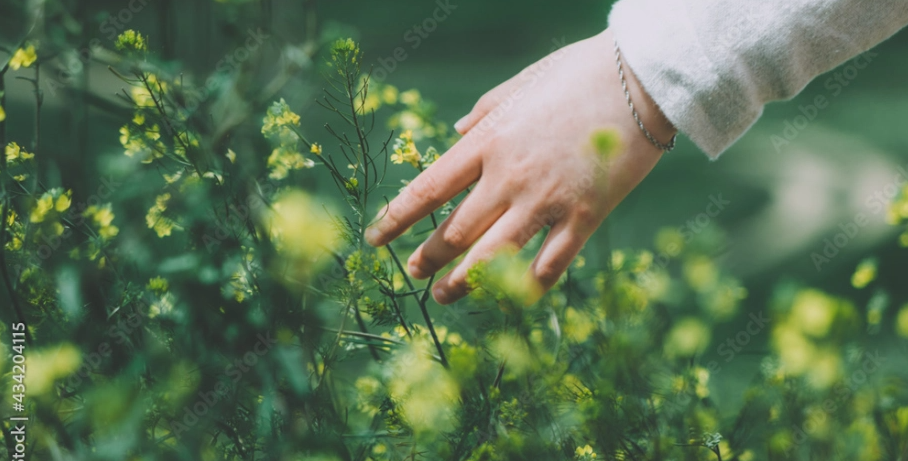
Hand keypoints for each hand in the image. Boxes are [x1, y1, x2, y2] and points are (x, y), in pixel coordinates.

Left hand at [365, 29, 675, 304]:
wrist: (642, 80)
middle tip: (413, 271)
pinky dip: (529, 285)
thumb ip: (483, 114)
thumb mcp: (519, 84)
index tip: (375, 239)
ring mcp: (546, 200)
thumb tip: (457, 135)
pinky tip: (515, 295)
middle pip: (455, 231)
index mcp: (487, 142)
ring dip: (464, 282)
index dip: (395, 219)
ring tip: (444, 296)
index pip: (427, 190)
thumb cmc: (578, 74)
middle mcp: (508, 177)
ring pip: (493, 256)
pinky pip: (550, 264)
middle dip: (427, 257)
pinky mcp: (585, 216)